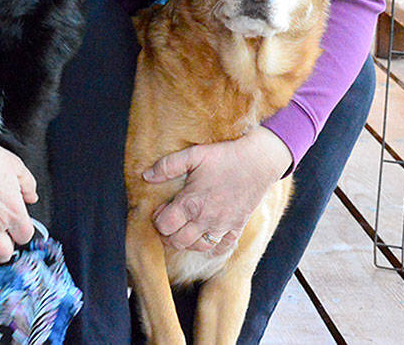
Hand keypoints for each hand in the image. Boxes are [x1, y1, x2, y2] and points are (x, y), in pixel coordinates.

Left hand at [143, 126, 292, 256]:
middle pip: (177, 242)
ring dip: (187, 242)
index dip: (157, 220)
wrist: (259, 161)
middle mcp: (205, 220)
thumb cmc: (224, 156)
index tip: (161, 210)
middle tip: (169, 222)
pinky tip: (206, 236)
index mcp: (191, 203)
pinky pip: (221, 249)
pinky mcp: (237, 228)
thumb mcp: (193, 154)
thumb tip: (145, 176)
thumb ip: (167, 166)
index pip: (164, 226)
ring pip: (197, 248)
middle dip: (168, 234)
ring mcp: (222, 226)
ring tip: (185, 228)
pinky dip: (211, 247)